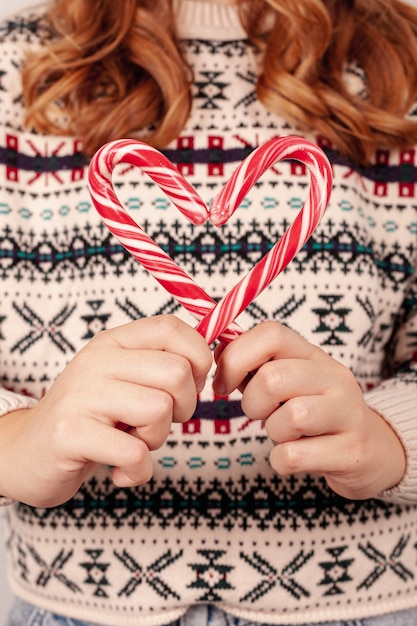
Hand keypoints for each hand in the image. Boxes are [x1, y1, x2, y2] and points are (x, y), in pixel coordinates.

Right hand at [0, 315, 211, 507]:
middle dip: (184, 407)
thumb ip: (158, 365)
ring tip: (133, 442)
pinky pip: (135, 452)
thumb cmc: (89, 417)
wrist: (27, 452)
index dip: (197, 359)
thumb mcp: (121, 379)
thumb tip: (209, 360)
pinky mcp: (71, 433)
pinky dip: (139, 471)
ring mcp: (81, 395)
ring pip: (160, 410)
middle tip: (158, 422)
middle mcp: (96, 361)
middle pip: (177, 373)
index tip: (189, 385)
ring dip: (157, 438)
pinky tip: (121, 471)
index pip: (171, 328)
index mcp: (113, 342)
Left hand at [213, 321, 405, 499]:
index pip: (271, 333)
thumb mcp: (289, 381)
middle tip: (260, 413)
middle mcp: (335, 377)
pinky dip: (282, 461)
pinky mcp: (353, 452)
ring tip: (285, 433)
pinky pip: (295, 456)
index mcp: (313, 355)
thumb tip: (219, 353)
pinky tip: (295, 456)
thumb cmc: (316, 412)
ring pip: (291, 417)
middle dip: (252, 402)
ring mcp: (349, 413)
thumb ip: (255, 366)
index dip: (235, 357)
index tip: (224, 383)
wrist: (371, 450)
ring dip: (273, 431)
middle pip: (274, 378)